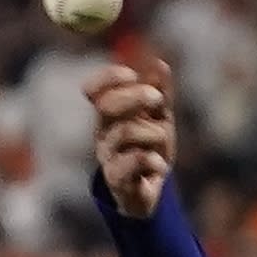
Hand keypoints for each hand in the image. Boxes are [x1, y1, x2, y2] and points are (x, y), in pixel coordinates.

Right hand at [86, 59, 177, 217]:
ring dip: (153, 133)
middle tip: (158, 99)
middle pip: (106, 106)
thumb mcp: (160, 118)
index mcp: (109, 115)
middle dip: (135, 97)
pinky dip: (153, 160)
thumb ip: (160, 92)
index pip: (93, 90)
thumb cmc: (150, 149)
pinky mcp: (118, 181)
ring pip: (125, 133)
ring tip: (163, 144)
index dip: (108, 77)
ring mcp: (107, 157)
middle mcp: (103, 134)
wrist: (149, 192)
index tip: (131, 74)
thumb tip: (159, 63)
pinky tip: (159, 165)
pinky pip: (133, 162)